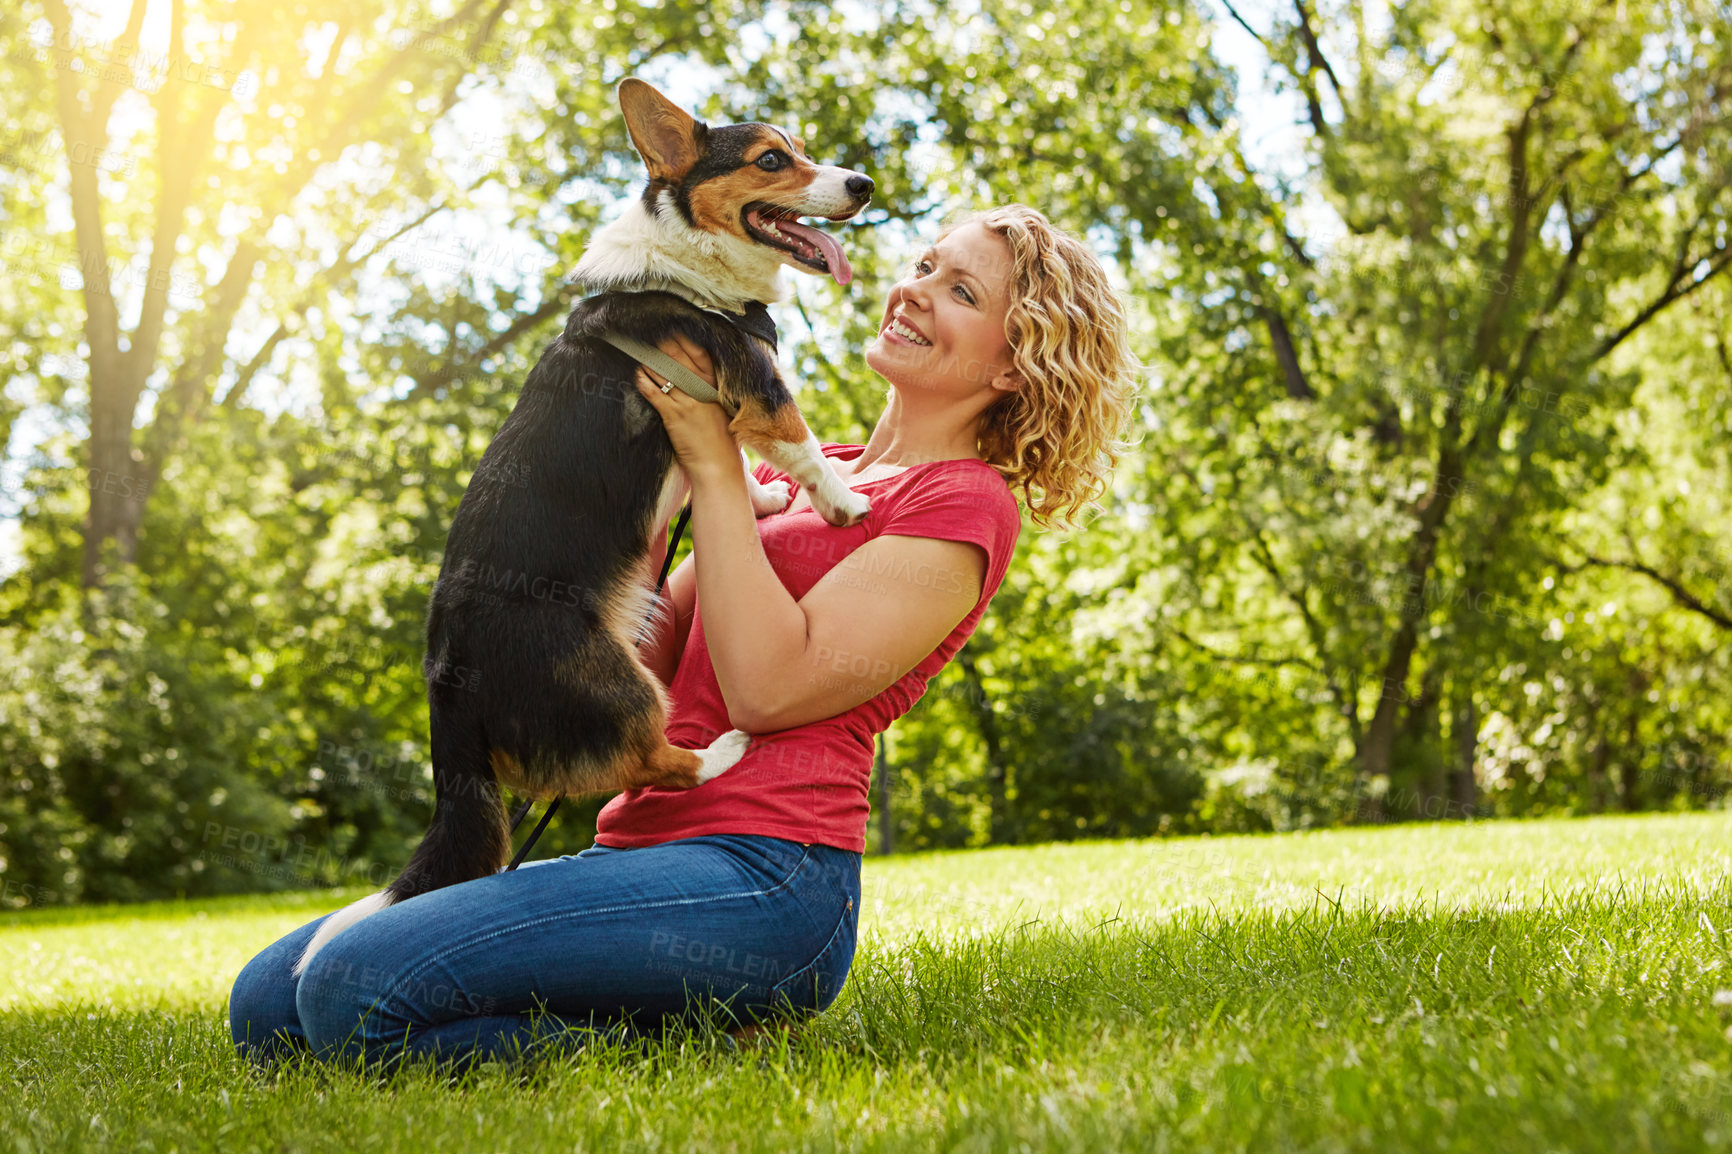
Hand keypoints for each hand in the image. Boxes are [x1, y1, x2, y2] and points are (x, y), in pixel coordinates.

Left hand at [632, 336, 736, 478]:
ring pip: (664, 373)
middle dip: (662, 344)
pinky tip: (637, 374)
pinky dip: (644, 381)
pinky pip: (655, 393)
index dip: (684, 339)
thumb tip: (693, 373)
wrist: (717, 464)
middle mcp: (702, 389)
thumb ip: (709, 389)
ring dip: (649, 361)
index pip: (699, 353)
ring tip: (638, 351)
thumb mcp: (720, 407)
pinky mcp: (674, 415)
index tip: (672, 327)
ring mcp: (688, 401)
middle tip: (648, 333)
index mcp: (715, 385)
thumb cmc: (719, 438)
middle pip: (678, 358)